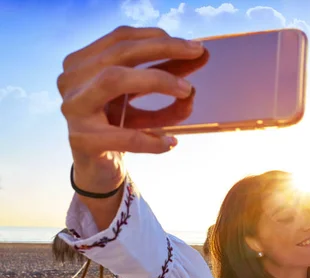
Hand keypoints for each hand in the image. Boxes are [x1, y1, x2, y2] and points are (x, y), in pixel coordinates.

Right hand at [58, 26, 205, 190]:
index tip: (193, 44)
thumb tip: (197, 56)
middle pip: (119, 54)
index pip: (120, 38)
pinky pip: (126, 136)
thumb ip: (164, 76)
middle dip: (163, 50)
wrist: (98, 169)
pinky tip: (172, 142)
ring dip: (158, 81)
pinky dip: (154, 140)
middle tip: (197, 55)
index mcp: (83, 63)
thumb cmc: (120, 126)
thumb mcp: (142, 98)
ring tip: (188, 93)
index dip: (158, 38)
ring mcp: (74, 109)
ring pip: (114, 81)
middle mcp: (72, 80)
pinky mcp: (83, 140)